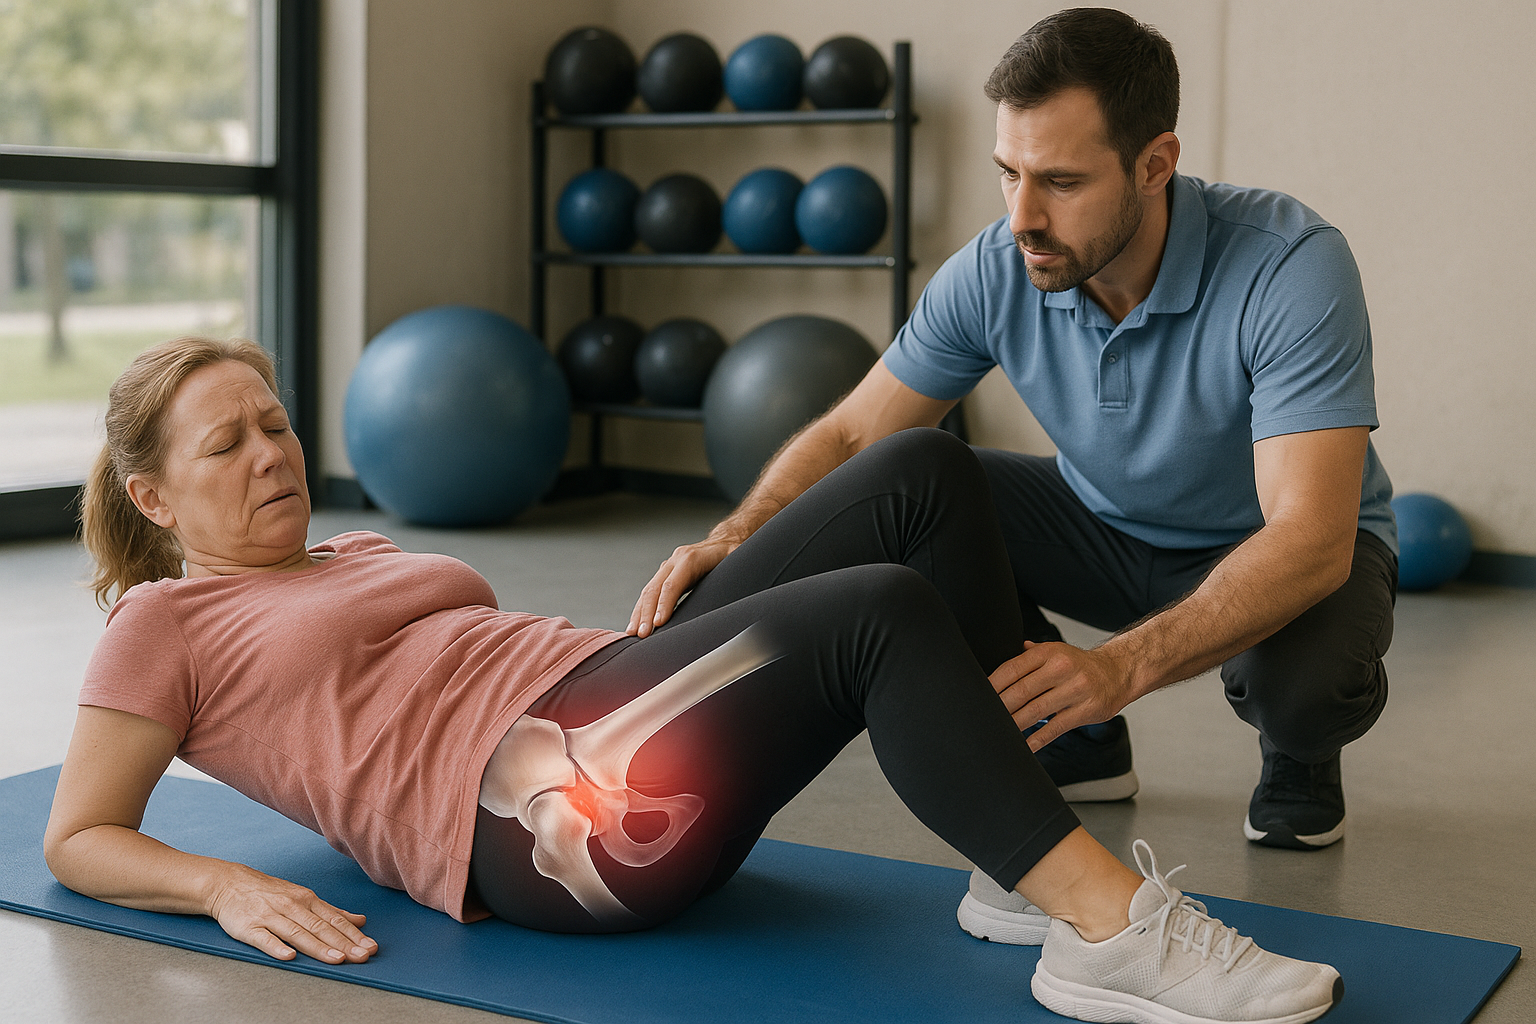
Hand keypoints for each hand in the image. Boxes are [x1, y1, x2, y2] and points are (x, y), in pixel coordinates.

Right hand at [206, 862, 376, 963]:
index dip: (354, 935)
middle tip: (363, 956)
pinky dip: (277, 947)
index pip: (335, 921)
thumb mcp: (302, 897)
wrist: (229, 884)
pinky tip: (290, 957)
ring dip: (319, 947)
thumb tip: (360, 920)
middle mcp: (292, 907)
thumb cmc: (269, 893)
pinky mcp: (249, 927)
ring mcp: (270, 916)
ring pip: (298, 933)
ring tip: (337, 959)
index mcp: (307, 900)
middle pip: (321, 928)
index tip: (370, 947)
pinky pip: (265, 939)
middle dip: (344, 944)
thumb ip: (331, 912)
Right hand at [627, 538, 735, 636]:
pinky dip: (641, 609)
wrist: (725, 541)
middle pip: (654, 589)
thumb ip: (733, 578)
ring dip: (638, 614)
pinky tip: (636, 624)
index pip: (672, 584)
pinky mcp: (665, 575)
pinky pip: (649, 593)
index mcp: (691, 558)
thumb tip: (738, 603)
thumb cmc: (733, 555)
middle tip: (641, 635)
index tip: (658, 623)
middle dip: (646, 614)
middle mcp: (675, 561)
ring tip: (631, 634)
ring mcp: (667, 567)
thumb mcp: (736, 564)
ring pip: (647, 592)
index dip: (664, 604)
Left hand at [989, 641, 1133, 750]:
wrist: (1118, 672)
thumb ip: (1029, 654)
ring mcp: (1075, 690)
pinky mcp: (1085, 711)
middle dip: (999, 707)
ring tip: (998, 733)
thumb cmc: (1079, 665)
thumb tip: (1004, 652)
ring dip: (1014, 725)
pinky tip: (1023, 747)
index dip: (992, 684)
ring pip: (1035, 711)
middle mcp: (1061, 668)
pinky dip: (1036, 740)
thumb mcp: (1055, 651)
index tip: (977, 697)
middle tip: (983, 720)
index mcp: (1048, 652)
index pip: (1012, 668)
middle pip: (1021, 691)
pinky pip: (1055, 728)